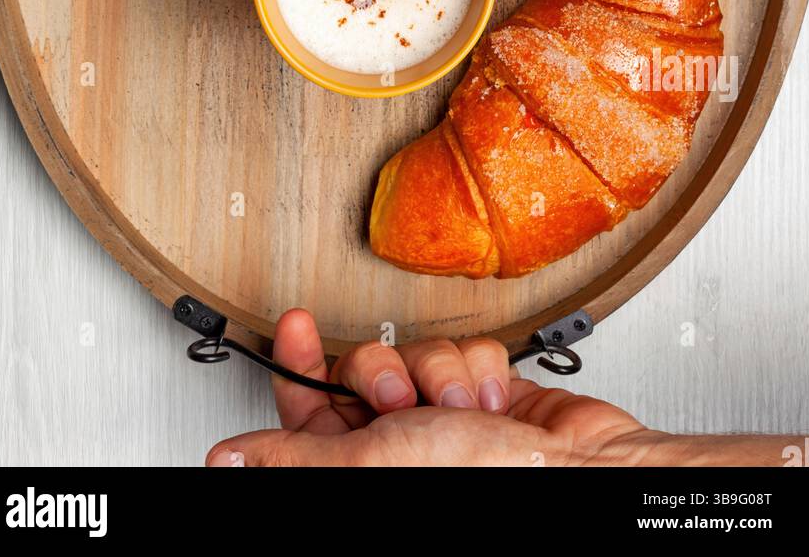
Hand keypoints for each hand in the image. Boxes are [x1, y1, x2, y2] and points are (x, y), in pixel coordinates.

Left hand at [205, 308, 649, 466]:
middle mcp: (396, 444)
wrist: (581, 468)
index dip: (297, 365)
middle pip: (360, 371)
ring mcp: (441, 416)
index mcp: (357, 468)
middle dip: (383, 371)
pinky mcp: (483, 390)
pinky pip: (464, 347)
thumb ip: (297, 455)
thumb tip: (228, 460)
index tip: (294, 327)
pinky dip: (481, 367)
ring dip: (440, 372)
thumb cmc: (486, 481)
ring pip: (414, 352)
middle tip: (399, 398)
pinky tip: (495, 402)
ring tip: (461, 410)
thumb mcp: (371, 463)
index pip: (305, 410)